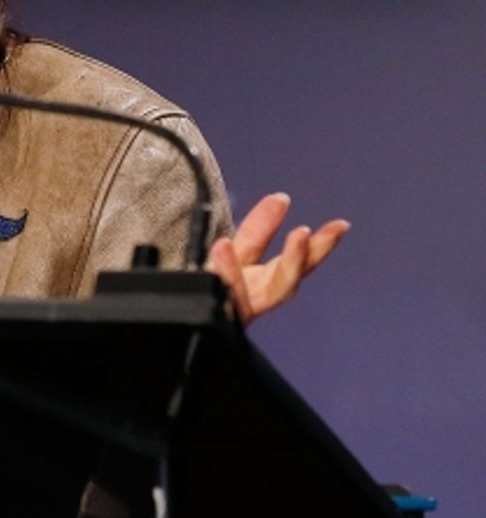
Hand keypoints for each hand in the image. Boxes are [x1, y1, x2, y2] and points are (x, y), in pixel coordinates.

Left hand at [205, 192, 349, 324]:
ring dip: (232, 273)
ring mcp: (227, 312)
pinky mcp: (203, 318)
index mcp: (263, 283)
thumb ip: (258, 230)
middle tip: (304, 233)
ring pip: (237, 300)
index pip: (295, 263)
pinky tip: (208, 258)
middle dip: (295, 262)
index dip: (318, 246)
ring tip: (224, 245)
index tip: (341, 225)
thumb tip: (281, 198)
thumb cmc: (212, 285)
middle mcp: (252, 301)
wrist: (175, 319)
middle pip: (280, 286)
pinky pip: (205, 301)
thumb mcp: (235, 252)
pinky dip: (207, 279)